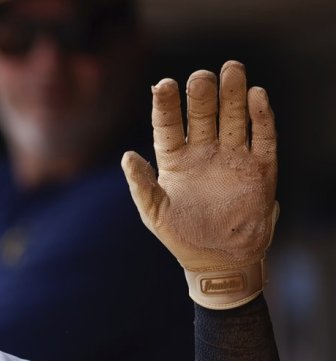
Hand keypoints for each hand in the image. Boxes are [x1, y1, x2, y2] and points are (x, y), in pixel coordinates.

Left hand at [121, 60, 278, 308]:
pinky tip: (256, 96)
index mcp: (174, 161)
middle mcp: (203, 152)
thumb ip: (141, 185)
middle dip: (202, 94)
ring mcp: (232, 157)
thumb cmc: (181, 237)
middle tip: (201, 75)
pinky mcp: (259, 168)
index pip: (168, 126)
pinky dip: (260, 116)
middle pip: (202, 114)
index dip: (165, 106)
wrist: (218, 262)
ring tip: (232, 68)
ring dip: (233, 94)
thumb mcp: (154, 213)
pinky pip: (261, 137)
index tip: (163, 84)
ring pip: (233, 118)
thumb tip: (126, 156)